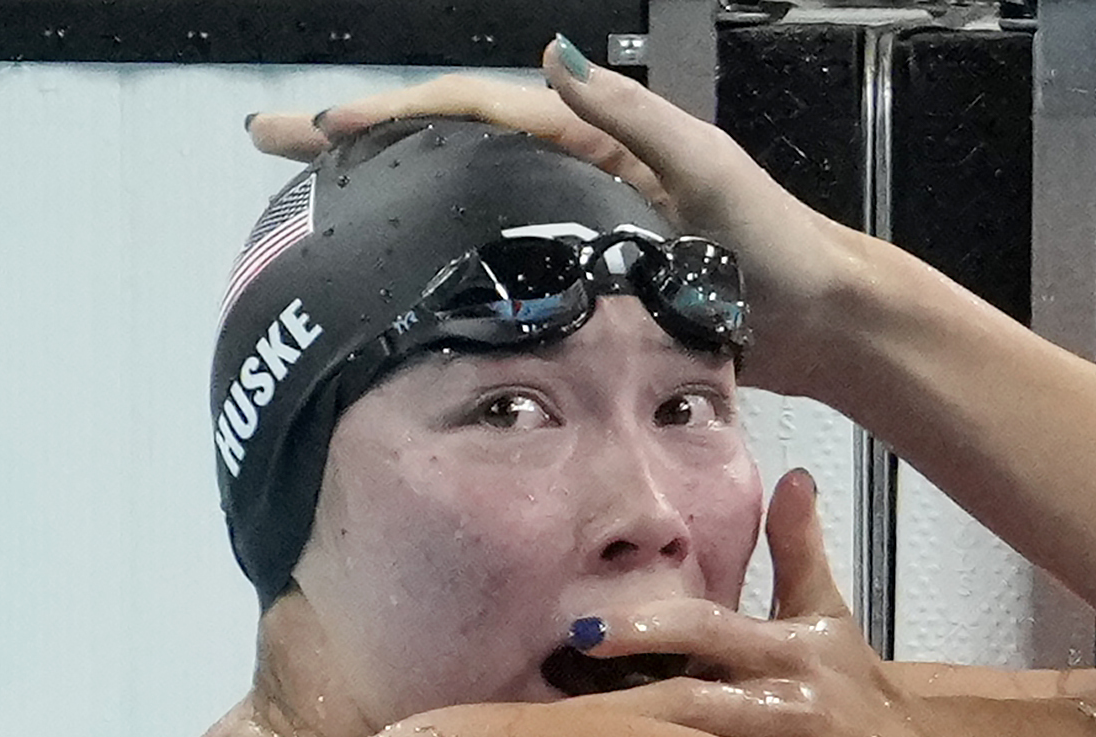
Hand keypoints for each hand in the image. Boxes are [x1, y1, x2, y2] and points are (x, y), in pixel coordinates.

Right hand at [248, 39, 866, 398]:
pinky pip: (500, 262)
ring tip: (308, 201)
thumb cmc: (778, 246)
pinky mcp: (590, 285)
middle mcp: (575, 173)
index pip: (472, 108)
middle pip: (446, 146)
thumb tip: (555, 55)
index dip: (393, 114)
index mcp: (593, 135)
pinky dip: (440, 258)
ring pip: (461, 201)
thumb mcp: (708, 167)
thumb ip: (633, 114)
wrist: (822, 322)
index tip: (321, 126)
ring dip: (385, 195)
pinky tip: (394, 276)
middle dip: (359, 140)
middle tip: (273, 144)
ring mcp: (577, 230)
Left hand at [575, 469, 932, 736]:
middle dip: (620, 709)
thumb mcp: (829, 615)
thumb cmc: (853, 685)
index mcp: (786, 648)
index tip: (582, 630)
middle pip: (691, 703)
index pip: (708, 629)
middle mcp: (781, 703)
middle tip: (547, 715)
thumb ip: (800, 551)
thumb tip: (793, 478)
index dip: (647, 628)